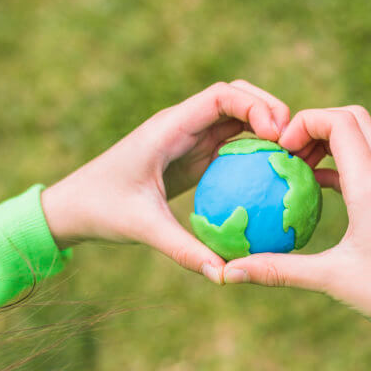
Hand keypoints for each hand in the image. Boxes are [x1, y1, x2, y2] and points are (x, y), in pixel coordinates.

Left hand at [40, 80, 289, 283]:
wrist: (74, 207)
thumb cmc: (101, 209)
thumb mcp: (142, 228)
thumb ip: (183, 249)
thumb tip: (222, 275)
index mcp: (169, 126)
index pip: (220, 95)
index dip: (254, 105)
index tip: (278, 134)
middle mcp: (182, 125)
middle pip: (236, 97)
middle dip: (270, 108)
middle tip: (297, 142)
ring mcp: (188, 139)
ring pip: (237, 119)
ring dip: (266, 129)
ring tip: (295, 158)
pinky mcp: (192, 157)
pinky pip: (231, 146)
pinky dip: (256, 153)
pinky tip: (276, 179)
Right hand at [221, 106, 370, 324]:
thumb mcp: (329, 279)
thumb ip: (277, 269)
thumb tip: (228, 273)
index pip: (340, 122)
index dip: (305, 122)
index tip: (280, 149)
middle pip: (354, 119)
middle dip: (315, 124)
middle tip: (286, 152)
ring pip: (363, 139)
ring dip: (329, 142)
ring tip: (296, 168)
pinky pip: (369, 164)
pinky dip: (341, 164)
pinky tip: (316, 188)